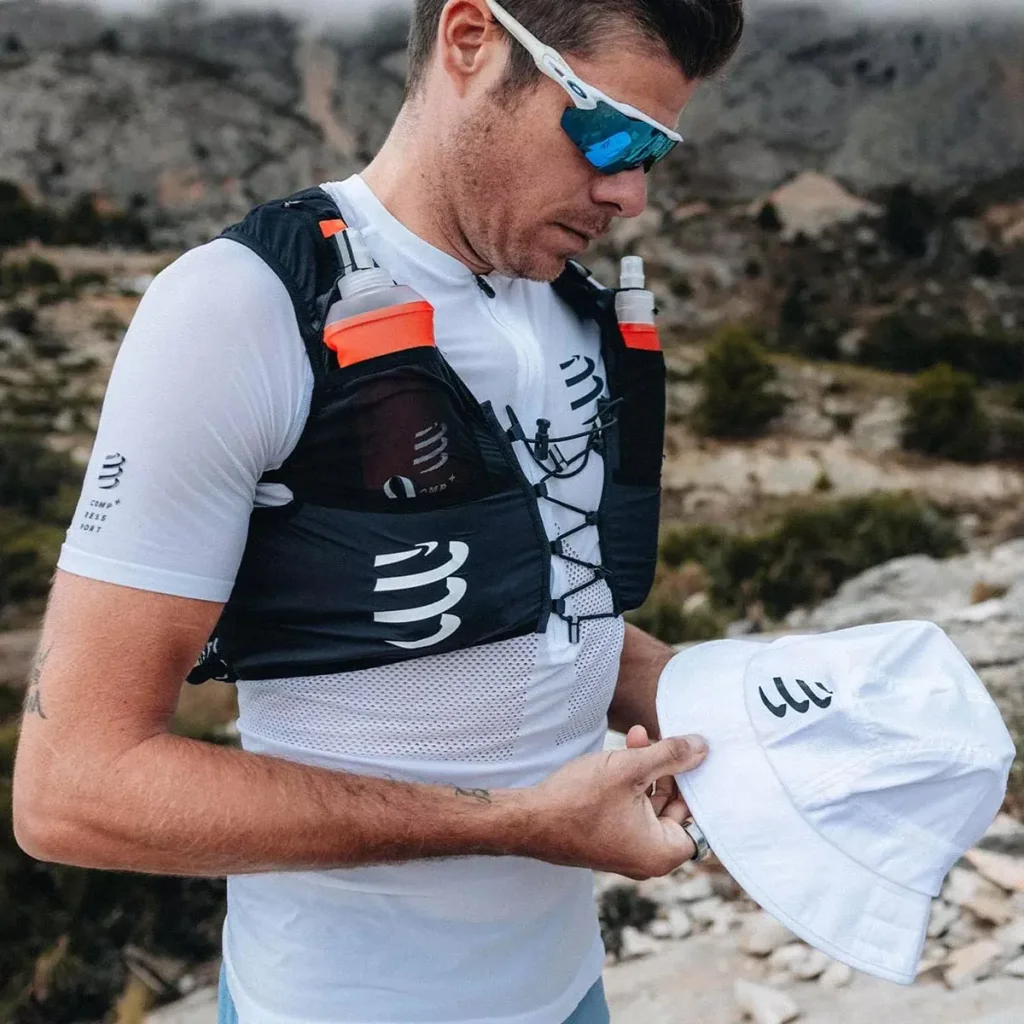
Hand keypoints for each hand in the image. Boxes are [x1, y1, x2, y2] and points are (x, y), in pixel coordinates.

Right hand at [520, 733, 707, 880]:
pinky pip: (629, 809)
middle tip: (660, 740)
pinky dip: (629, 783)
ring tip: (636, 736)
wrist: (528, 819)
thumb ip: (670, 756)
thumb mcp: (630, 768)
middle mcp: (646, 857)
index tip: (692, 759)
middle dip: (666, 769)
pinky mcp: (607, 837)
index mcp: (660, 852)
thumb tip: (702, 747)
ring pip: (649, 804)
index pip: (697, 820)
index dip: (696, 787)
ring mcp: (625, 848)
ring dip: (645, 769)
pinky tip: (620, 753)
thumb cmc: (578, 800)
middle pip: (674, 808)